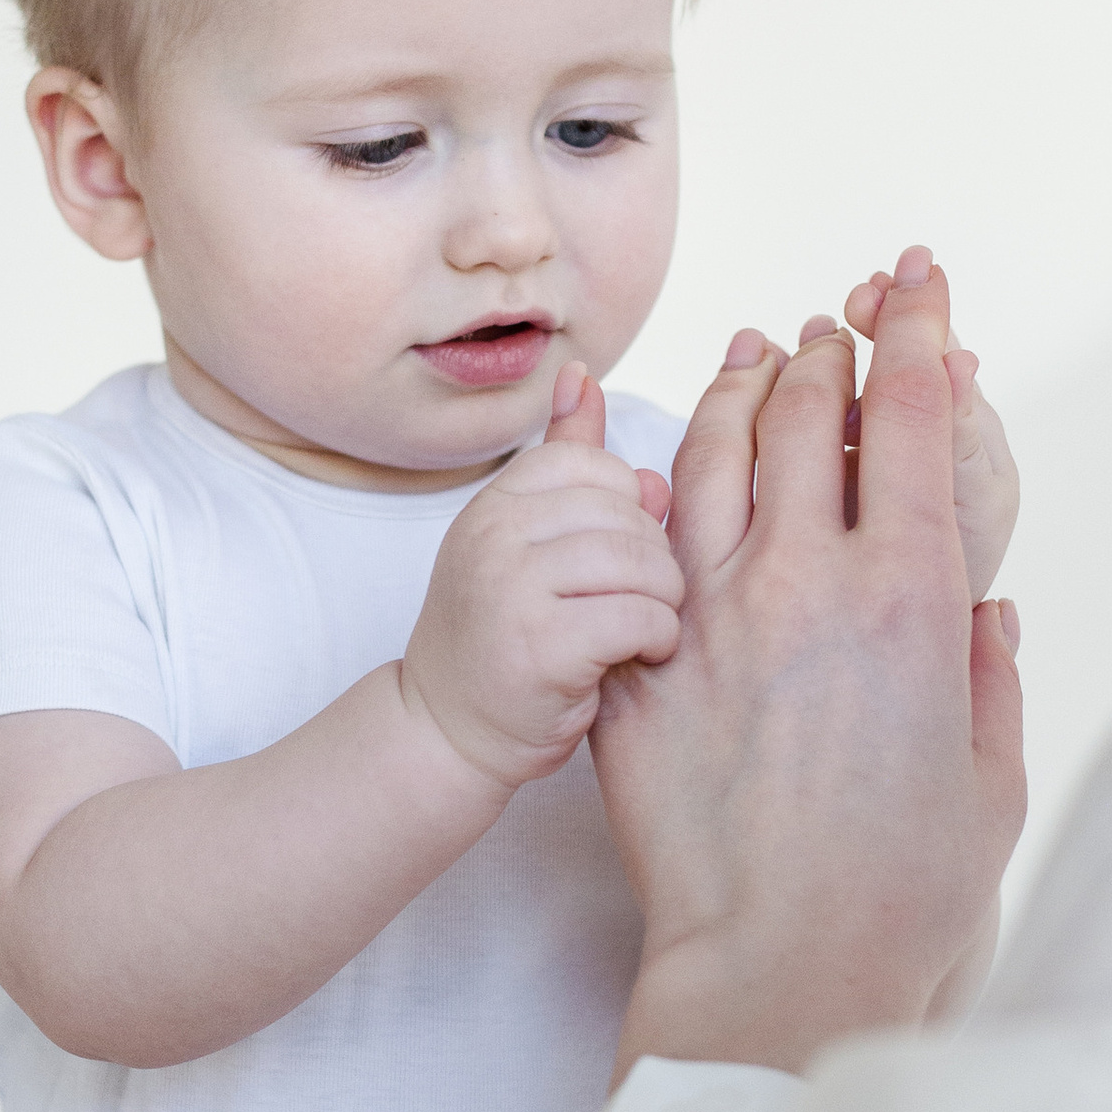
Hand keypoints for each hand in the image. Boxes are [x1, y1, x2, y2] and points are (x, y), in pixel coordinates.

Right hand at [400, 365, 682, 795]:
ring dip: (665, 600)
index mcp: (494, 504)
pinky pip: (639, 616)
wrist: (447, 731)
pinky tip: (644, 654)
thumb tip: (583, 380)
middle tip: (644, 598)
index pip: (595, 466)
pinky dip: (658, 638)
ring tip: (648, 625)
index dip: (628, 510)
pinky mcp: (540, 646)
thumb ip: (561, 466)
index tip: (618, 554)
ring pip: (641, 561)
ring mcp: (511, 588)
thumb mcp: (522, 542)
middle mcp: (493, 536)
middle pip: (627, 512)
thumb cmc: (501, 638)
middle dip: (656, 557)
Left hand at [592, 262, 1024, 1073]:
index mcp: (914, 598)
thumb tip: (986, 611)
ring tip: (759, 349)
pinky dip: (660, 468)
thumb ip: (989, 677)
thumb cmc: (903, 895)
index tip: (919, 283)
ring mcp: (713, 614)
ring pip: (715, 453)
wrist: (776, 970)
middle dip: (831, 345)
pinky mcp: (644, 660)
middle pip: (809, 415)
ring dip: (741, 386)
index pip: (914, 421)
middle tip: (841, 314)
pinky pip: (642, 534)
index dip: (918, 333)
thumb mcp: (989, 778)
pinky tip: (667, 443)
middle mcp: (809, 582)